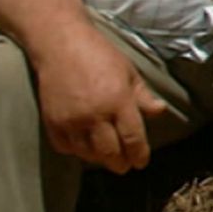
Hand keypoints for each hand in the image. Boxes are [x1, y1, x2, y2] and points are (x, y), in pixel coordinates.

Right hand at [32, 26, 166, 173]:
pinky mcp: (53, 123)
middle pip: (110, 152)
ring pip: (88, 155)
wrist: (60, 45)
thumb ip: (143, 96)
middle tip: (126, 166)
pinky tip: (86, 149)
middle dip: (121, 163)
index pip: (132, 138)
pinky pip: (67, 148)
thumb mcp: (129, 72)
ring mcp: (71, 121)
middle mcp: (94, 114)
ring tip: (109, 158)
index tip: (141, 162)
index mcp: (118, 100)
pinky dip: (78, 152)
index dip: (139, 154)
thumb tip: (160, 112)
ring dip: (100, 160)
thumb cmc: (99, 55)